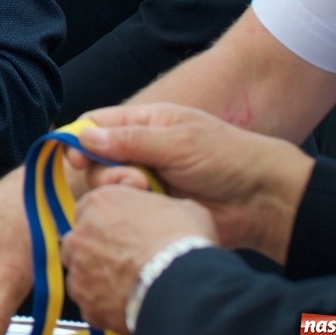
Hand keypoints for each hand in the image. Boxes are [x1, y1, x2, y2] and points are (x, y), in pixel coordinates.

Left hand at [61, 186, 217, 334]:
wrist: (182, 282)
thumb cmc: (183, 240)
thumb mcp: (182, 208)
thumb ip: (162, 208)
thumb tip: (170, 216)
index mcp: (99, 203)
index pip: (91, 209)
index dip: (108, 222)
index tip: (123, 234)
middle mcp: (81, 233)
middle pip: (79, 240)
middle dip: (95, 250)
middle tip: (122, 262)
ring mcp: (80, 268)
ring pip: (80, 272)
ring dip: (96, 278)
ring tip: (125, 287)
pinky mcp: (86, 300)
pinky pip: (89, 302)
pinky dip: (103, 305)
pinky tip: (126, 305)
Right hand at [71, 104, 313, 260]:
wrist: (262, 200)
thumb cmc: (226, 158)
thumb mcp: (178, 141)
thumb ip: (130, 140)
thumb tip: (83, 136)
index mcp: (145, 123)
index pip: (97, 123)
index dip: (78, 138)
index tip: (73, 158)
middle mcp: (139, 150)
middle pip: (95, 158)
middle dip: (104, 170)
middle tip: (131, 179)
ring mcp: (145, 180)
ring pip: (107, 186)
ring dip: (120, 190)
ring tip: (148, 194)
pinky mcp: (152, 209)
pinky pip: (125, 209)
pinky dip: (130, 211)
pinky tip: (149, 211)